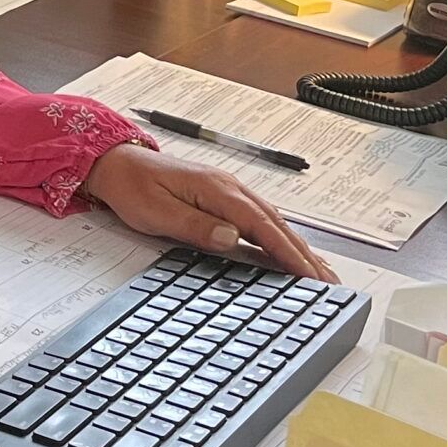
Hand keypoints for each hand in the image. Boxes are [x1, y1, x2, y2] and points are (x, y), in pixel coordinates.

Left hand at [83, 142, 337, 282]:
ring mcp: (229, 191)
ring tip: (321, 273)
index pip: (262, 226)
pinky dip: (280, 238)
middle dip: (305, 254)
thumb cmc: (133, 186)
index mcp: (218, 190)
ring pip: (273, 222)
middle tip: (330, 282)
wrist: (117, 163)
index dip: (288, 252)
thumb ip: (196, 225)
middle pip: (276, 224)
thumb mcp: (158, 211)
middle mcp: (230, 188)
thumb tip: (232, 238)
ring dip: (297, 247)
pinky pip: (259, 220)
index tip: (309, 274)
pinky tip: (289, 252)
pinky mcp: (223, 198)